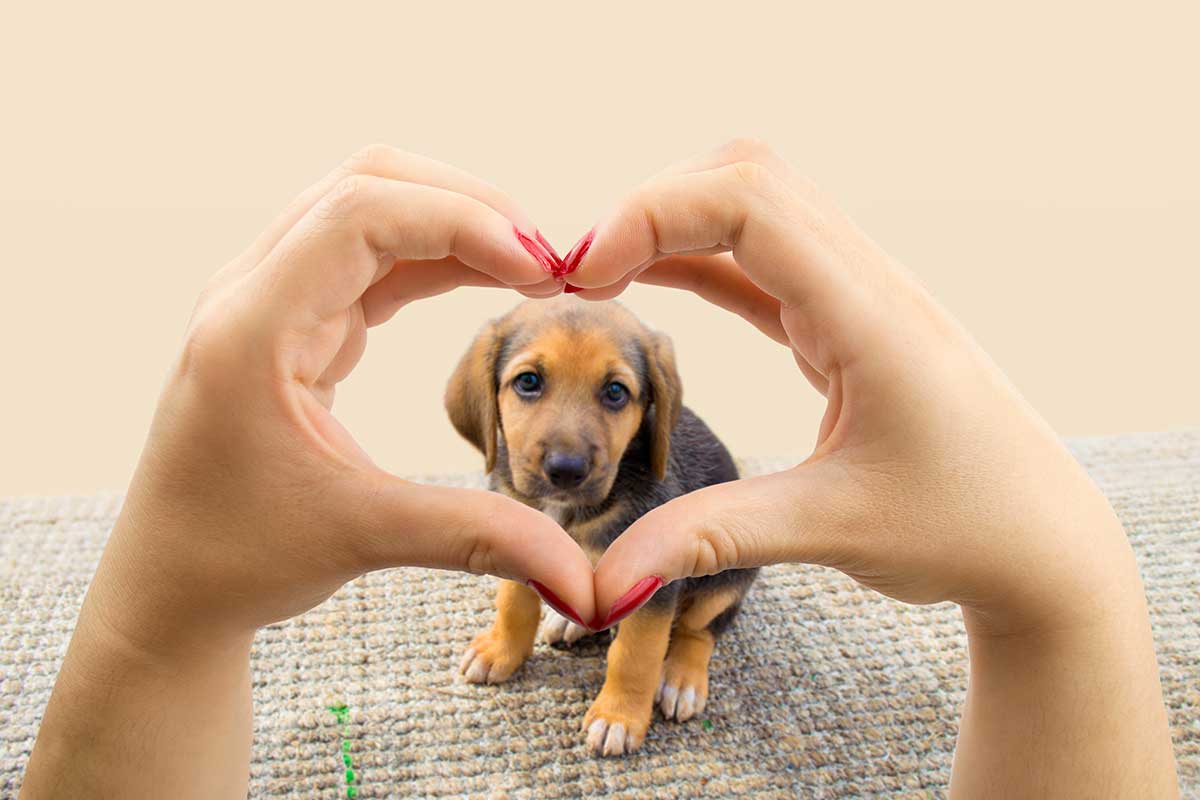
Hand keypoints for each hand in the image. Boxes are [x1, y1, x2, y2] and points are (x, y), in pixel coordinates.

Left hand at [96, 145, 595, 648]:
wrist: (171, 585)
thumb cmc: (239, 558)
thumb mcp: (363, 538)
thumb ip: (478, 537)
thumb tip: (584, 581)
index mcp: (252, 327)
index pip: (361, 214)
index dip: (462, 224)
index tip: (539, 272)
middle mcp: (252, 294)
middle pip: (367, 184)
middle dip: (467, 208)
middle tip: (547, 262)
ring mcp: (269, 300)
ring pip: (370, 210)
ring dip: (453, 225)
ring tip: (530, 270)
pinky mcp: (291, 321)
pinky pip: (370, 257)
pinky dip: (435, 257)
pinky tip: (488, 280)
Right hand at [567, 139, 1133, 632]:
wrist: (1041, 542)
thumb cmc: (963, 530)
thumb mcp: (831, 530)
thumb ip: (711, 538)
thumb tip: (601, 582)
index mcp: (869, 315)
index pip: (752, 202)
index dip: (654, 212)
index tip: (586, 272)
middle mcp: (867, 285)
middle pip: (748, 178)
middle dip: (653, 205)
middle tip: (583, 271)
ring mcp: (859, 299)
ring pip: (757, 210)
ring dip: (675, 225)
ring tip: (602, 274)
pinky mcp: (847, 326)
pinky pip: (764, 264)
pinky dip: (701, 261)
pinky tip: (653, 281)